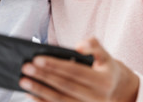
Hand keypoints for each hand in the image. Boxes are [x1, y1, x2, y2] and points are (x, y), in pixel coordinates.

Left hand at [19, 38, 138, 101]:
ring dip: (40, 91)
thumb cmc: (105, 68)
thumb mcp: (105, 55)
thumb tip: (79, 46)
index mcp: (103, 81)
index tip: (37, 58)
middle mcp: (97, 98)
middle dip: (43, 76)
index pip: (75, 71)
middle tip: (25, 67)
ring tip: (24, 81)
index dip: (56, 65)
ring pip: (60, 100)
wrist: (118, 91)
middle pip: (65, 86)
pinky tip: (30, 95)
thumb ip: (94, 45)